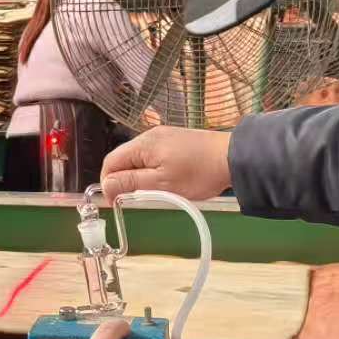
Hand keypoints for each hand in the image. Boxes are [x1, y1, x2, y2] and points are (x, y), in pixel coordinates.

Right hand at [100, 127, 232, 202]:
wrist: (233, 158)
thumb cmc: (198, 173)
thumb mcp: (161, 184)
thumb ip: (130, 183)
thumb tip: (105, 186)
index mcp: (142, 144)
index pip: (110, 163)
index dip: (108, 184)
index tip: (118, 203)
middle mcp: (149, 136)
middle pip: (124, 159)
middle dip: (125, 180)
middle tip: (140, 199)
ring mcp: (164, 136)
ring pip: (139, 159)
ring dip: (141, 176)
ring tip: (157, 192)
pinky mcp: (176, 140)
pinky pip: (154, 156)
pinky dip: (154, 170)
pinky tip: (168, 181)